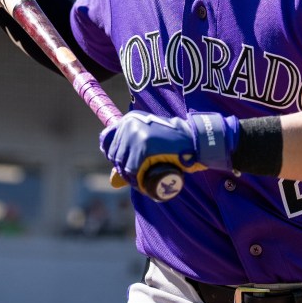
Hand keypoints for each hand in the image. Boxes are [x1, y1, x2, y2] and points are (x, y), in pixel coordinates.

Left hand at [100, 112, 237, 196]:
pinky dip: (137, 180)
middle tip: (140, 175)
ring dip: (131, 177)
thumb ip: (129, 158)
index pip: (105, 138)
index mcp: (129, 119)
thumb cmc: (174, 146)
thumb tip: (112, 182)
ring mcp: (136, 134)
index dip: (112, 154)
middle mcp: (130, 124)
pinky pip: (131, 170)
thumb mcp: (149, 146)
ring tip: (145, 179)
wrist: (196, 142)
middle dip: (124, 169)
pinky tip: (145, 182)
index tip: (123, 163)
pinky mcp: (144, 146)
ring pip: (122, 164)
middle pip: (114, 154)